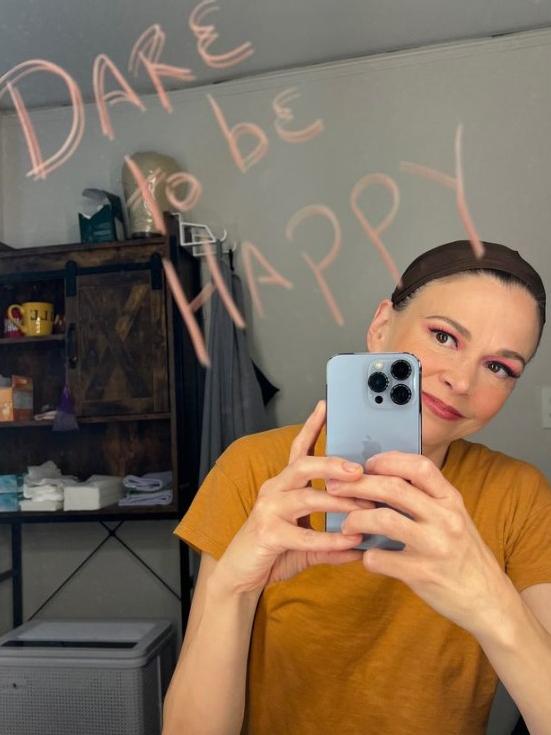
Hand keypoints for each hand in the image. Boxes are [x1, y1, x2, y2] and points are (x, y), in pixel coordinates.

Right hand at [215, 401, 366, 595]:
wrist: (240, 577)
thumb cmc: (273, 553)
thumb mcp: (307, 545)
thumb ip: (333, 541)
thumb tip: (365, 541)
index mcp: (283, 485)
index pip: (298, 449)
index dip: (311, 427)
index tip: (325, 406)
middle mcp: (274, 491)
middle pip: (303, 466)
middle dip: (332, 464)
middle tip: (359, 469)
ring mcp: (268, 511)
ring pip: (307, 497)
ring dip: (340, 503)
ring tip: (366, 508)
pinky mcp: (267, 534)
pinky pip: (304, 534)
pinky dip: (331, 539)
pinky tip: (351, 542)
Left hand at [326, 451, 509, 635]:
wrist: (488, 600)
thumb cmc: (463, 555)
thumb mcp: (454, 518)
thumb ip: (426, 499)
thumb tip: (381, 480)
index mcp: (451, 500)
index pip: (419, 466)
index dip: (389, 460)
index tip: (367, 465)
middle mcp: (446, 519)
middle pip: (394, 488)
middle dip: (358, 485)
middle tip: (336, 488)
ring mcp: (435, 546)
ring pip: (384, 519)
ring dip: (356, 518)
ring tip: (346, 524)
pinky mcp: (422, 574)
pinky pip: (380, 558)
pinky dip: (366, 556)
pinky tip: (365, 556)